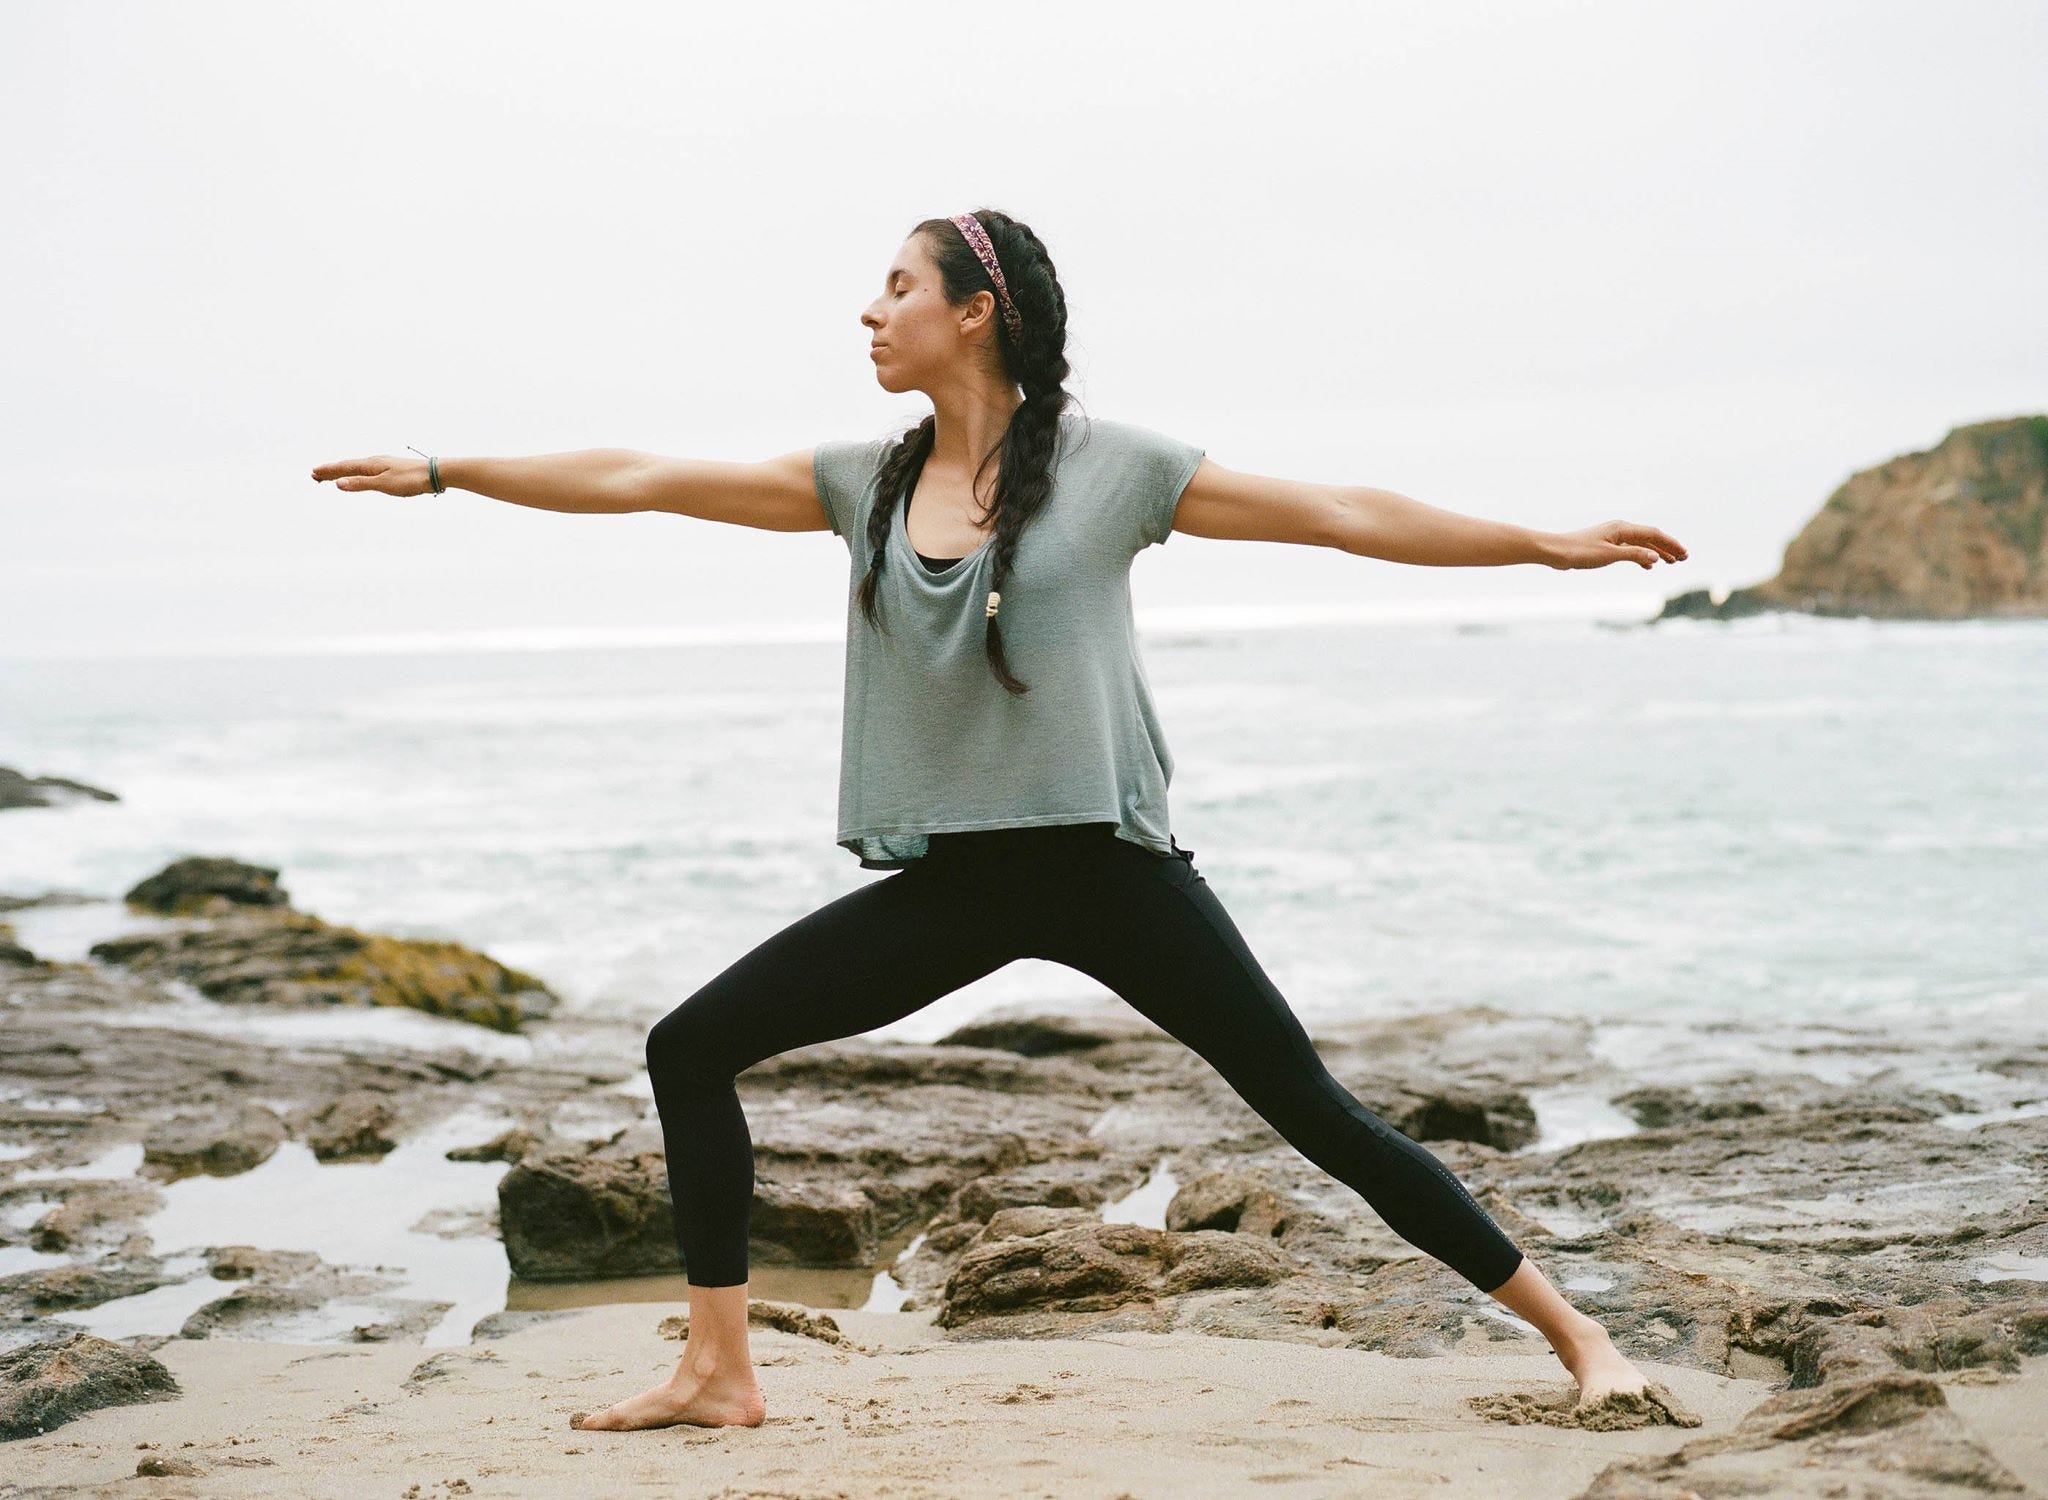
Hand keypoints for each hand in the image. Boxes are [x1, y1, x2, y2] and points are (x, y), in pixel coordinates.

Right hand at [309, 455, 433, 496]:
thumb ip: (361, 484)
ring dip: (343, 473)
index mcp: (370, 464)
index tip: (313, 473)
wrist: (435, 474)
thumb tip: (338, 483)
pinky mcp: (392, 470)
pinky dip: (357, 474)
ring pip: (357, 469)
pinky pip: (367, 471)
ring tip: (332, 476)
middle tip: (315, 475)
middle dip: (331, 471)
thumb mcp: (383, 484)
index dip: (328, 471)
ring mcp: (383, 465)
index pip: (343, 467)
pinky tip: (360, 476)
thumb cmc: (410, 479)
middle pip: (348, 467)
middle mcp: (375, 462)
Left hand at [1546, 521, 1687, 570]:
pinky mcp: (1606, 545)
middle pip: (1650, 537)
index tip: (1684, 554)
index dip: (1671, 544)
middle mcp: (1620, 529)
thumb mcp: (1609, 555)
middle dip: (1667, 547)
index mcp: (1623, 528)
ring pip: (1641, 543)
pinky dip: (1641, 555)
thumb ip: (1633, 555)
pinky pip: (1630, 549)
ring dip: (1656, 552)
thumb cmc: (1580, 552)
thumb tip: (1655, 557)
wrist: (1556, 551)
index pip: (1654, 534)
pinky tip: (1647, 565)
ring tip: (1670, 562)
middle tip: (1683, 558)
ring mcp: (1613, 537)